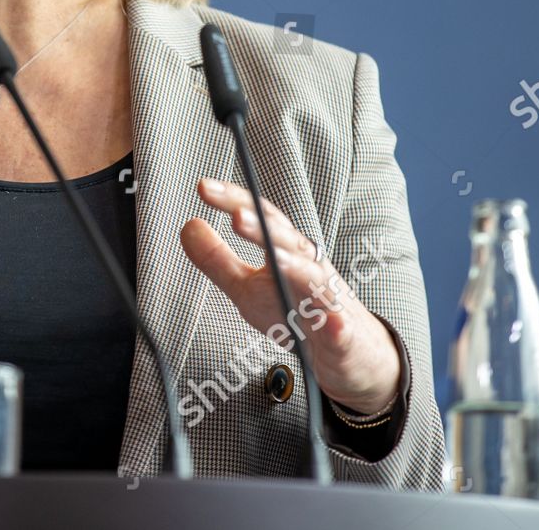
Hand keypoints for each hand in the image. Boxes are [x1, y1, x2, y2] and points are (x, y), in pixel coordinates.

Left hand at [179, 178, 399, 414]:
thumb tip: (189, 226)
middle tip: (235, 216)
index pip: (262, 218)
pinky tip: (332, 321)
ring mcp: (329, 299)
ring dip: (294, 265)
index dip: (235, 200)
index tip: (204, 187)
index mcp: (287, 251)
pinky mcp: (343, 334)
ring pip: (314, 278)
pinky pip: (340, 328)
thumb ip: (218, 260)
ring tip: (273, 257)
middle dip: (263, 227)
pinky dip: (336, 324)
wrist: (349, 352)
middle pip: (287, 240)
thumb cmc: (295, 312)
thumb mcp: (247, 288)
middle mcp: (310, 267)